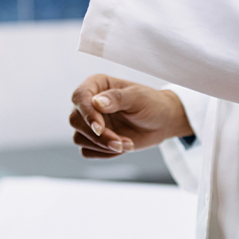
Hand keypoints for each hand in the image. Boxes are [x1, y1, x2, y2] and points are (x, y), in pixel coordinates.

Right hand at [70, 74, 193, 158]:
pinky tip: (123, 146)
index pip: (79, 97)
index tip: (99, 128)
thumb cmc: (151, 104)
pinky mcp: (94, 140)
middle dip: (97, 135)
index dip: (86, 113)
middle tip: (119, 141)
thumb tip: (96, 103)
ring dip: (103, 145)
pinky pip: (87, 151)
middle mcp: (89, 104)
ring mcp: (90, 123)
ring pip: (79, 138)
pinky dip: (104, 153)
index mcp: (96, 85)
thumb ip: (117, 98)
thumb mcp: (137, 97)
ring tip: (127, 143)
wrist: (162, 122)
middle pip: (75, 121)